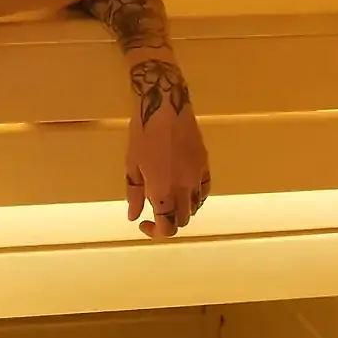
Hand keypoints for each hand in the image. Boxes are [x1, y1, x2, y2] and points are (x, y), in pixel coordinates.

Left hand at [123, 57, 210, 238]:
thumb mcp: (132, 165)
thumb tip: (134, 216)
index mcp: (163, 190)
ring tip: (168, 198)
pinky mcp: (206, 164)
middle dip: (168, 222)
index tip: (144, 223)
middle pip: (183, 220)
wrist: (166, 105)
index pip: (167, 226)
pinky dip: (196, 198)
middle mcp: (184, 188)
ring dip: (182, 210)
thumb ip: (134, 194)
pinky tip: (185, 191)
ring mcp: (198, 176)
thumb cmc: (142, 134)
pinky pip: (205, 191)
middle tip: (154, 212)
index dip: (155, 231)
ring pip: (195, 207)